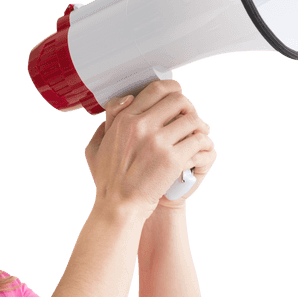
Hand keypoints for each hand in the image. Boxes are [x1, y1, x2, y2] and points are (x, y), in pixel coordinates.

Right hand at [84, 80, 216, 216]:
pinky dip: (202, 143)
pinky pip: (197, 140)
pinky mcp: (172, 160)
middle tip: (189, 118)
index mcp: (125, 120)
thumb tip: (123, 102)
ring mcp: (158, 143)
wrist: (118, 207)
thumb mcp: (95, 148)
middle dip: (188, 107)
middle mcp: (142, 126)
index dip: (172, 89)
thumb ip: (107, 122)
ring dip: (198, 125)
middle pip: (178, 100)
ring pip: (192, 119)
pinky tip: (198, 149)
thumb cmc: (107, 182)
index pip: (156, 89)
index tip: (177, 96)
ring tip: (197, 134)